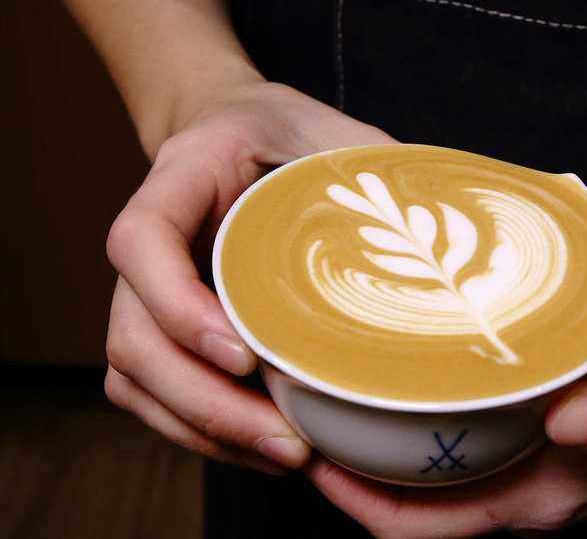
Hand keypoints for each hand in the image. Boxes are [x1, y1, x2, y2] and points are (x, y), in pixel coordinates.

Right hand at [103, 78, 393, 472]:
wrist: (238, 130)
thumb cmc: (287, 131)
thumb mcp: (335, 132)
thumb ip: (377, 169)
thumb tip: (453, 230)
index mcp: (183, 175)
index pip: (142, 239)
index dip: (178, 304)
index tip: (243, 352)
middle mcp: (151, 241)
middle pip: (133, 336)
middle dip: (205, 401)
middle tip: (287, 440)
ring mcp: (144, 289)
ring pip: (136, 377)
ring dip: (205, 430)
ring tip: (286, 456)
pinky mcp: (158, 325)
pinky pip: (150, 394)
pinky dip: (199, 432)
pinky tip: (261, 445)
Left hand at [306, 306, 586, 536]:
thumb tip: (579, 421)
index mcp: (542, 496)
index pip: (415, 520)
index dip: (347, 493)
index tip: (299, 436)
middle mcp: (525, 488)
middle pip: (406, 493)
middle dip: (344, 456)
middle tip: (298, 383)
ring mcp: (532, 463)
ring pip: (427, 463)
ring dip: (376, 429)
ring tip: (333, 364)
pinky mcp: (543, 431)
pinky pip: (459, 432)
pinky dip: (420, 407)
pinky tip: (406, 354)